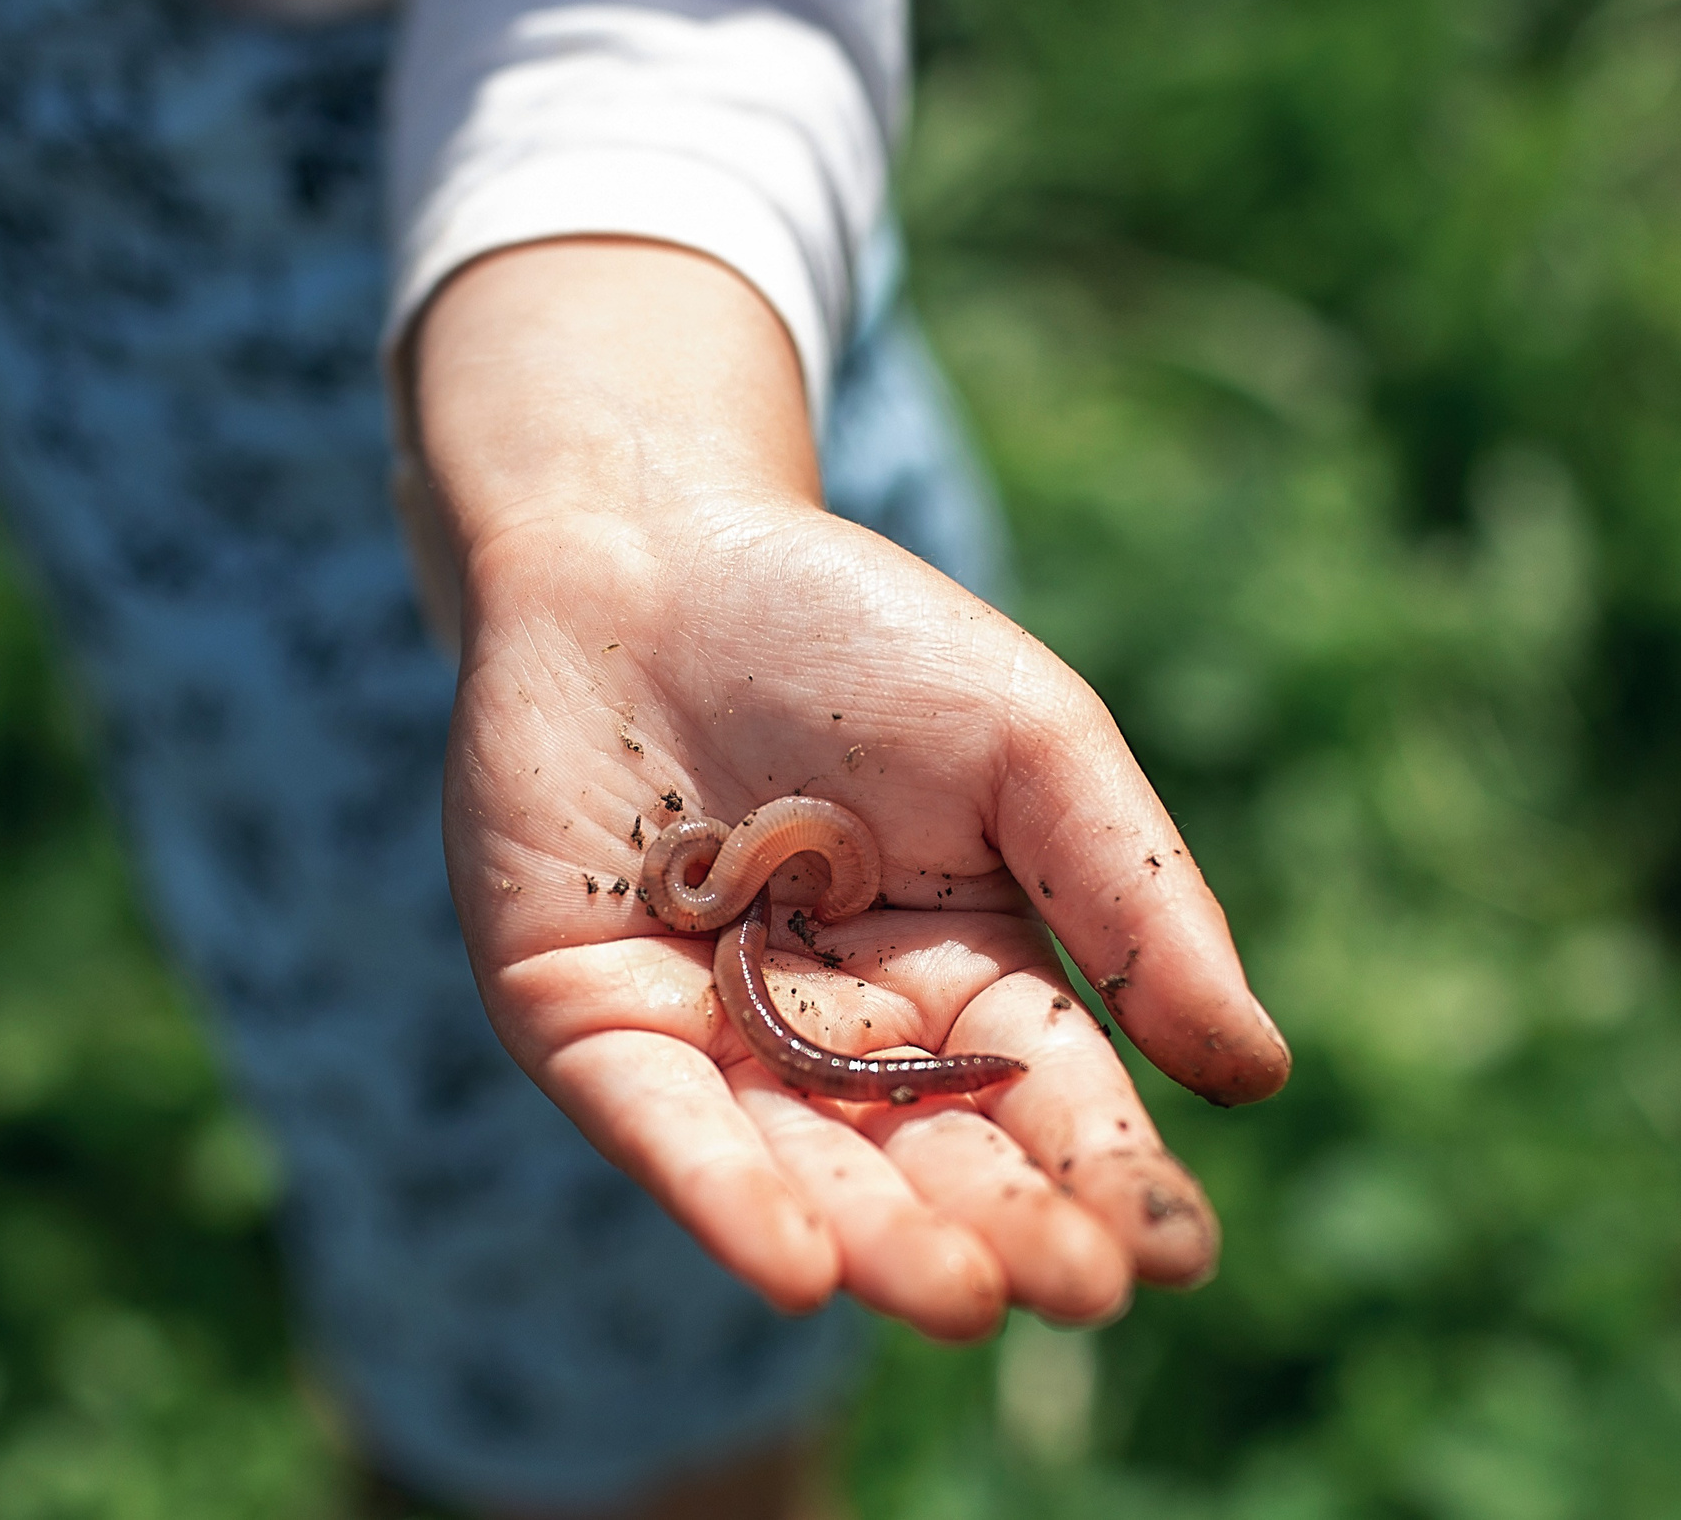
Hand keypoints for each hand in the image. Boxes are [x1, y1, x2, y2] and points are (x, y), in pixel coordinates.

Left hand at [413, 240, 1290, 1333]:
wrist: (642, 548)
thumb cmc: (849, 636)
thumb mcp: (1029, 745)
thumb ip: (1132, 900)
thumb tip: (1257, 1074)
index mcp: (962, 979)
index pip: (1049, 1103)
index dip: (1105, 1177)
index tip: (1165, 1253)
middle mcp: (838, 1035)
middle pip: (927, 1158)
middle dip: (995, 1227)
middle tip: (1065, 1290)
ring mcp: (707, 1035)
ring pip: (799, 1163)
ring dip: (872, 1238)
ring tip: (950, 1295)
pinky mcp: (585, 1016)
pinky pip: (657, 1120)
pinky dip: (719, 1189)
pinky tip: (793, 1261)